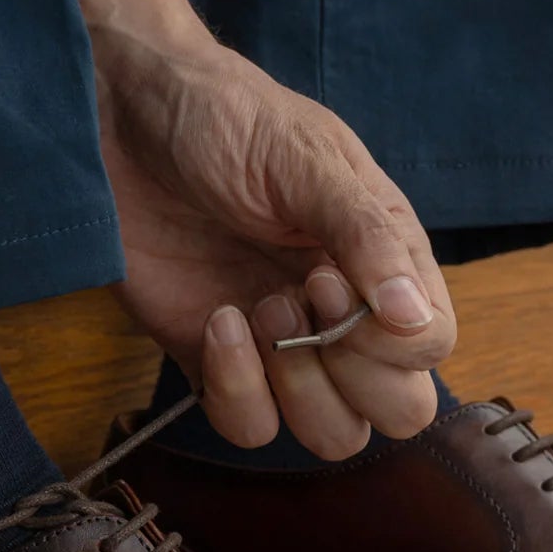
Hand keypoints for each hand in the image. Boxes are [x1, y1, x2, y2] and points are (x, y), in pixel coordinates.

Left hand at [97, 34, 456, 457]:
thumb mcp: (305, 159)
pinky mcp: (218, 361)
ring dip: (297, 388)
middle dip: (355, 378)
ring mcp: (283, 344)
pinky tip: (217, 321)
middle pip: (397, 409)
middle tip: (297, 300)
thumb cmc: (224, 117)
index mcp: (384, 257)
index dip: (389, 338)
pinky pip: (251, 427)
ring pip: (331, 434)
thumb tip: (414, 318)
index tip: (324, 276)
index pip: (432, 344)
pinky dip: (236, 390)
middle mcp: (344, 311)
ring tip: (256, 307)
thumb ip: (365, 237)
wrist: (120, 118)